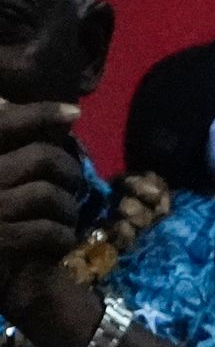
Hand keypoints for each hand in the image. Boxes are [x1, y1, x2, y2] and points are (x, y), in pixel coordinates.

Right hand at [0, 103, 102, 346]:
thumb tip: (5, 102)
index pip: (4, 122)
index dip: (41, 112)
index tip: (76, 112)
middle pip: (42, 157)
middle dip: (69, 170)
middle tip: (75, 183)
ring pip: (51, 194)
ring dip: (69, 209)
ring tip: (66, 219)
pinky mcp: (2, 241)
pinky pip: (51, 230)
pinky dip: (63, 237)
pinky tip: (59, 244)